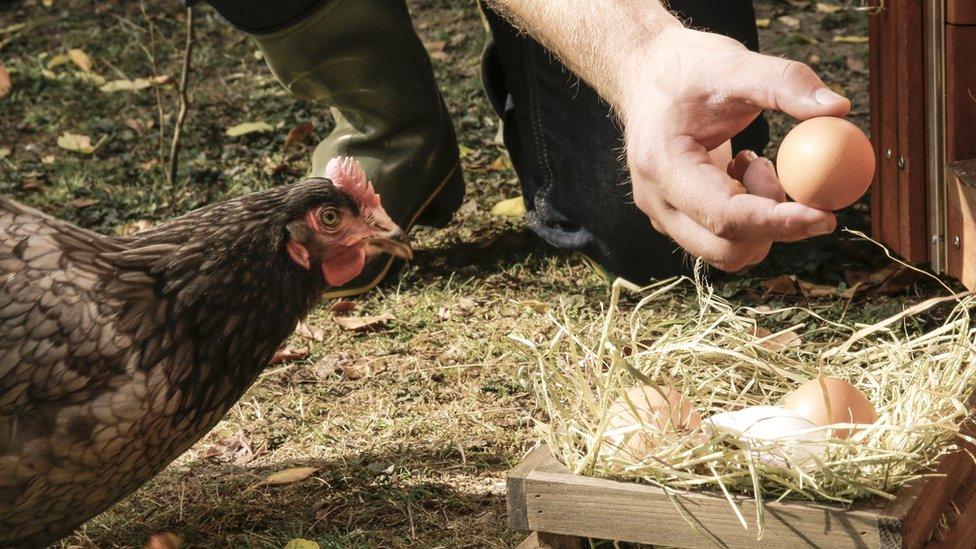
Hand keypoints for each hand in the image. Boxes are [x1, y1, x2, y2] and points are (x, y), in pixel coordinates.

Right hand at [620, 27, 850, 271]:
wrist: (647, 76)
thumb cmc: (686, 70)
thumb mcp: (735, 64)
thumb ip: (785, 83)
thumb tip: (837, 108)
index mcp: (662, 166)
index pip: (724, 216)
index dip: (777, 223)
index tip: (825, 216)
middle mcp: (657, 201)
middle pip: (725, 250)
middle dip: (771, 225)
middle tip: (783, 175)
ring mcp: (664, 216)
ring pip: (727, 253)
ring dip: (760, 221)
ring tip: (754, 165)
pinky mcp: (677, 220)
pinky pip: (723, 241)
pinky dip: (750, 219)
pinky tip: (741, 174)